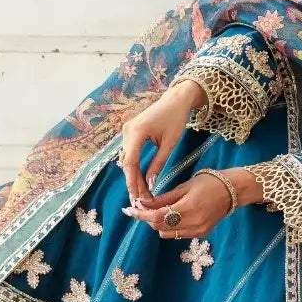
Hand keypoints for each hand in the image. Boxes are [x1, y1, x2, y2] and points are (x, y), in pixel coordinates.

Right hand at [119, 80, 204, 203]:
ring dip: (133, 177)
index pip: (131, 162)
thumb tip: (151, 183)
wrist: (175, 100)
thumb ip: (158, 163)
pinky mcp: (130, 132)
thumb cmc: (175, 119)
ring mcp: (126, 131)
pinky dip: (134, 168)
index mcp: (136, 132)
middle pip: (127, 163)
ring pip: (127, 159)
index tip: (137, 198)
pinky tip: (138, 180)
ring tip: (139, 195)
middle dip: (132, 183)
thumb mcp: (169, 143)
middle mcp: (127, 131)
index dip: (132, 182)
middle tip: (138, 201)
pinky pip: (129, 153)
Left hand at [123, 169, 237, 239]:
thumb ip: (163, 199)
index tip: (128, 210)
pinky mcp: (201, 234)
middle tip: (142, 207)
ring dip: (158, 223)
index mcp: (188, 208)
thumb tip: (142, 204)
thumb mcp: (183, 187)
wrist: (233, 191)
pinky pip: (178, 234)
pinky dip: (170, 226)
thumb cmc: (209, 182)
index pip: (157, 217)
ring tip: (158, 210)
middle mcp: (193, 223)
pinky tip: (172, 215)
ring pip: (167, 233)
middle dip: (147, 218)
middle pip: (159, 227)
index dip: (141, 214)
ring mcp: (198, 231)